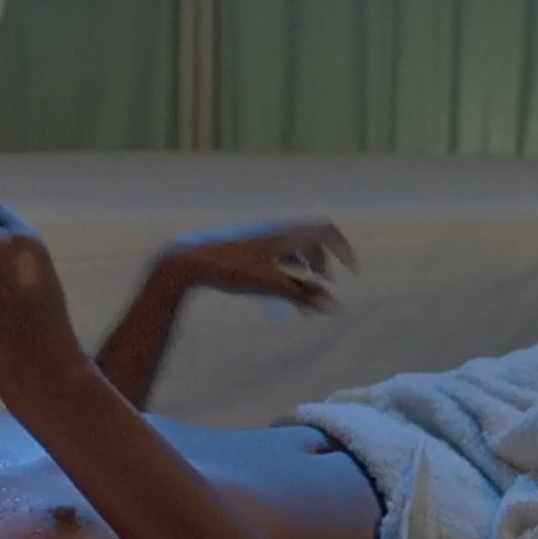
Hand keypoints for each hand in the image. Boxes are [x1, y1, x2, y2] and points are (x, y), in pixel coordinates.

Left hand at [160, 221, 358, 311]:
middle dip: (322, 264)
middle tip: (324, 288)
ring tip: (303, 298)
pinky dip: (285, 273)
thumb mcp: (270, 284)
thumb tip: (335, 307)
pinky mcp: (245, 248)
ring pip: (291, 251)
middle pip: (310, 242)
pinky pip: (276, 256)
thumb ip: (303, 296)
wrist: (186, 260)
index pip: (325, 231)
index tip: (351, 272)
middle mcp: (275, 232)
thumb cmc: (229, 269)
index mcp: (284, 234)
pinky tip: (278, 294)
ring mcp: (259, 239)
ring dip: (303, 271)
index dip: (342, 249)